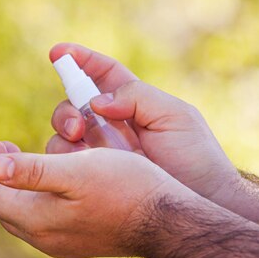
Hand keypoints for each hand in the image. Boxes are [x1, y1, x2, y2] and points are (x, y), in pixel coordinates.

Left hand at [0, 141, 181, 257]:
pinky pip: (38, 218)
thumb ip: (32, 171)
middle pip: (2, 205)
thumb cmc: (125, 187)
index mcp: (38, 218)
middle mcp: (44, 236)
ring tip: (8, 157)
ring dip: (9, 184)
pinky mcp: (76, 240)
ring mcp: (61, 242)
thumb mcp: (77, 170)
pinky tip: (41, 182)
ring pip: (20, 212)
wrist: (165, 221)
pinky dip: (29, 195)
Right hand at [47, 43, 239, 200]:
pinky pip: (66, 164)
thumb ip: (137, 97)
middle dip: (67, 110)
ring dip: (65, 136)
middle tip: (77, 128)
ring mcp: (102, 153)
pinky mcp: (93, 178)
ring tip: (80, 148)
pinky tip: (77, 167)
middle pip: (74, 105)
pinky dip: (65, 161)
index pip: (102, 73)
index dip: (79, 60)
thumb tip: (96, 102)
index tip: (57, 53)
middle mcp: (112, 125)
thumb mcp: (175, 116)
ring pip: (65, 136)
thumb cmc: (196, 159)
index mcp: (133, 101)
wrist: (201, 205)